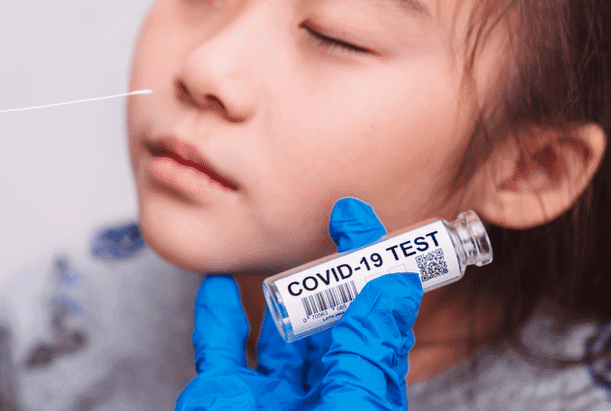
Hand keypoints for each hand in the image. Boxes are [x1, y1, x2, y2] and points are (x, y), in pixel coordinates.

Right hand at [176, 198, 422, 410]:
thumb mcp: (350, 410)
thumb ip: (367, 350)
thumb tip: (396, 286)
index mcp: (358, 399)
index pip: (371, 320)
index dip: (370, 266)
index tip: (358, 218)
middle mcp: (315, 398)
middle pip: (328, 321)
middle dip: (330, 271)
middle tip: (329, 220)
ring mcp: (264, 400)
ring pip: (274, 333)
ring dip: (276, 289)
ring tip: (281, 249)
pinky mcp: (218, 400)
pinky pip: (218, 351)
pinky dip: (215, 315)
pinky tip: (219, 285)